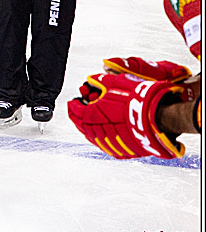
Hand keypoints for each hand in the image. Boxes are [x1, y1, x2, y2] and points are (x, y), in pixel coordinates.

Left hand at [67, 57, 194, 159]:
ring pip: (93, 137)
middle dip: (79, 117)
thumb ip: (100, 81)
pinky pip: (108, 145)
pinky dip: (104, 137)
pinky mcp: (123, 151)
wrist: (159, 117)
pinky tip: (107, 130)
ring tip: (93, 119)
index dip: (73, 105)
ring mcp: (110, 144)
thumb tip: (93, 79)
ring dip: (91, 128)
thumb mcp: (115, 83)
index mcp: (91, 116)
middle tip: (80, 110)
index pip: (74, 111)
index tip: (74, 101)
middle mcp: (97, 132)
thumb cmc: (137, 100)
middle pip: (82, 126)